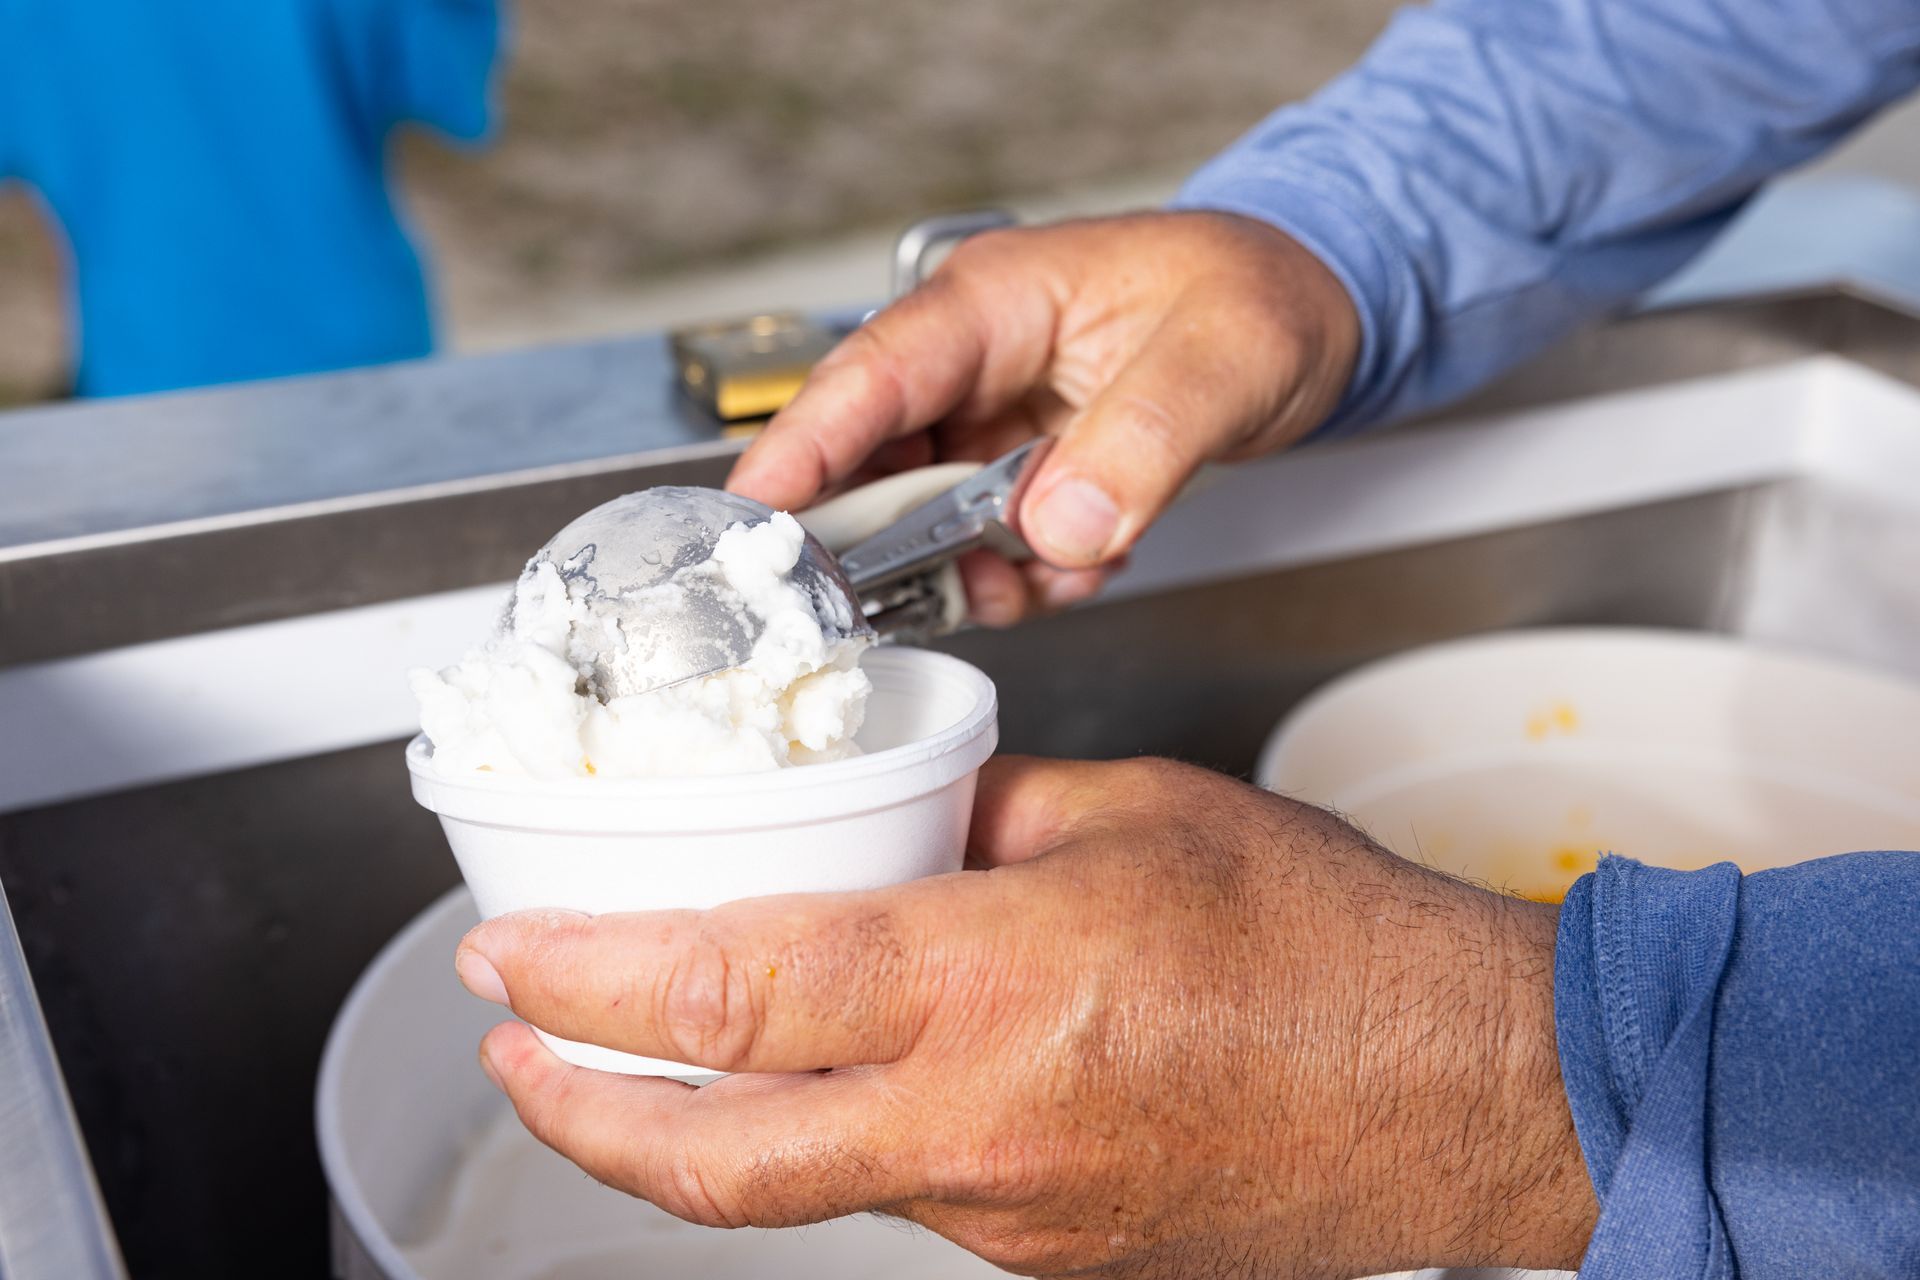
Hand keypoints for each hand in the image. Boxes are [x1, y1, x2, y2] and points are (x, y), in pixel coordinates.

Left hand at [456, 757, 1595, 1277]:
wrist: (1470, 1101)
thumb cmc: (1334, 948)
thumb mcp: (1139, 817)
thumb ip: (982, 811)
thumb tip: (893, 809)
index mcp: (998, 987)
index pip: (732, 992)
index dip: (587, 979)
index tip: (511, 952)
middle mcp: (982, 1127)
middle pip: (708, 1159)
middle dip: (577, 1110)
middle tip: (513, 1045)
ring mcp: (1009, 1217)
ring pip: (793, 1183)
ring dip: (693, 1125)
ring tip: (644, 1048)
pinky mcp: (1045, 1257)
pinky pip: (895, 1195)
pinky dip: (823, 1138)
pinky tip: (828, 1077)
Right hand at [726, 212, 1359, 624]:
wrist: (1313, 319)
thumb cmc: (1264, 297)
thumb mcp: (1225, 359)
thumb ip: (1142, 442)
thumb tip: (1057, 523)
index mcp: (997, 301)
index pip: (873, 375)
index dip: (803, 449)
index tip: (756, 521)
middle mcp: (974, 362)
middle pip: (872, 462)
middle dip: (889, 542)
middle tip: (900, 600)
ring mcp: (991, 423)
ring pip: (922, 520)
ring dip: (971, 570)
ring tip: (1046, 573)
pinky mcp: (1017, 474)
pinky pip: (981, 548)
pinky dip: (1021, 576)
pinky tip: (1082, 559)